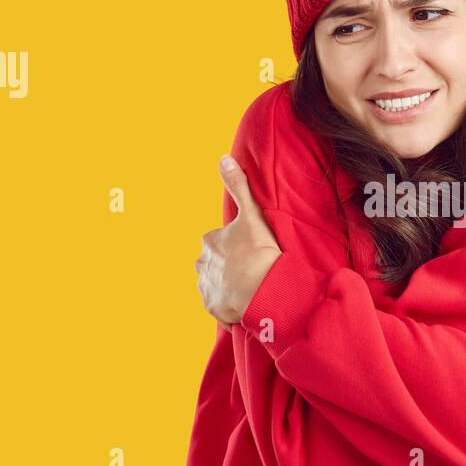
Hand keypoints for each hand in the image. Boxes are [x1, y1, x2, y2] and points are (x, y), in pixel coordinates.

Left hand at [195, 155, 283, 330]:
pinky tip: (245, 303)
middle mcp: (202, 264)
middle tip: (251, 270)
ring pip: (215, 284)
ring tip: (249, 288)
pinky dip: (229, 305)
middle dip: (228, 266)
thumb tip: (223, 158)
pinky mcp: (213, 307)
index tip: (251, 251)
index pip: (218, 242)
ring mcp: (206, 287)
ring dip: (228, 286)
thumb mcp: (252, 214)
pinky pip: (219, 305)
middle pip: (214, 263)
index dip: (235, 246)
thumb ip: (238, 186)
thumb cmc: (259, 251)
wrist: (263, 290)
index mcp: (210, 242)